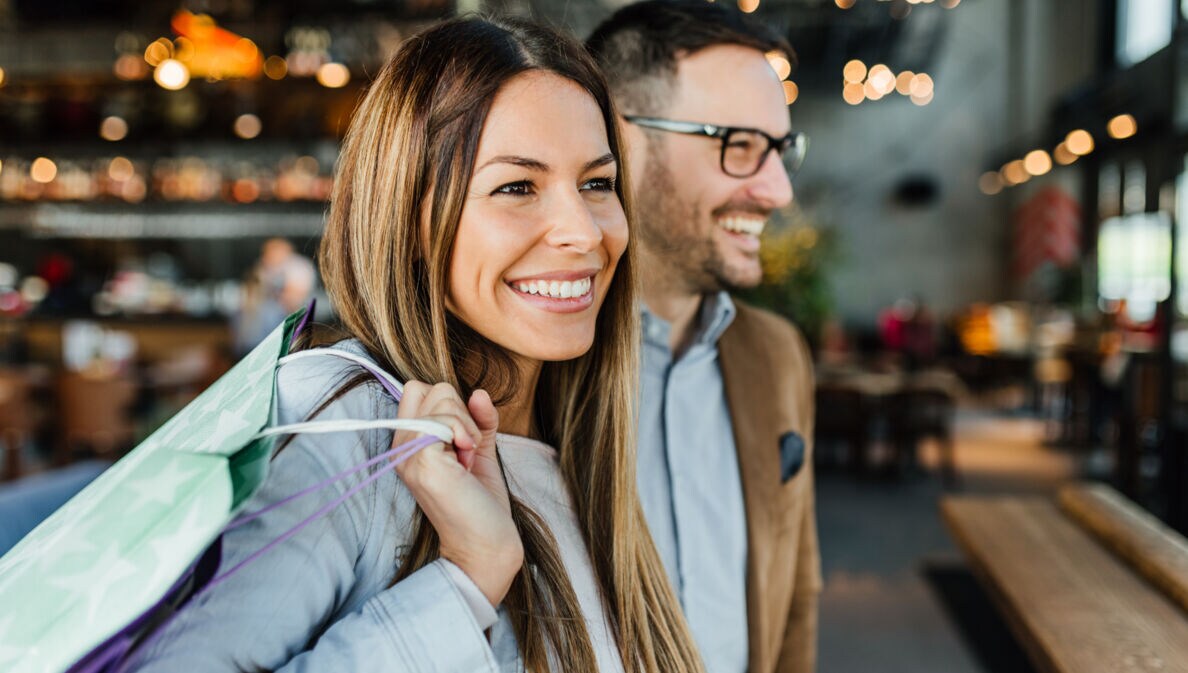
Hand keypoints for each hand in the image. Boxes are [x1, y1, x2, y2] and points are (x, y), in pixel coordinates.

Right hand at [392, 382, 522, 606]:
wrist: (487, 544)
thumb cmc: (481, 502)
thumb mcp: (479, 448)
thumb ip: (478, 418)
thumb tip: (479, 392)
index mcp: (409, 444)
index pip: (419, 390)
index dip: (449, 406)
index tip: (463, 441)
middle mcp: (400, 447)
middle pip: (431, 388)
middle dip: (460, 412)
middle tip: (466, 452)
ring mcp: (407, 454)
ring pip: (441, 397)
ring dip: (467, 425)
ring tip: (467, 461)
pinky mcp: (421, 461)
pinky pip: (445, 418)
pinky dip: (467, 432)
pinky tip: (468, 462)